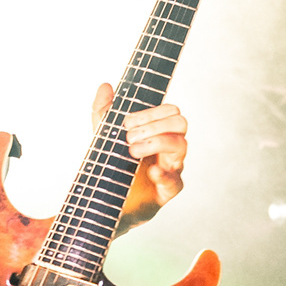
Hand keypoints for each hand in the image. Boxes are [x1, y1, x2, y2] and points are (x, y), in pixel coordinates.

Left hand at [93, 83, 187, 233]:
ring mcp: (171, 168)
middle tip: (128, 138)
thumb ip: (103, 112)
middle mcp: (169, 148)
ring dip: (156, 142)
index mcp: (159, 131)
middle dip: (154, 126)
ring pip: (181, 146)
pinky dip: (163, 174)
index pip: (171, 111)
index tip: (126, 122)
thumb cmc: (111, 165)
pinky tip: (149, 171)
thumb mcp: (103, 136)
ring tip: (131, 151)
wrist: (103, 200)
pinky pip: (175, 181)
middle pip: (181, 123)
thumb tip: (105, 86)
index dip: (150, 113)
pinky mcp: (167, 191)